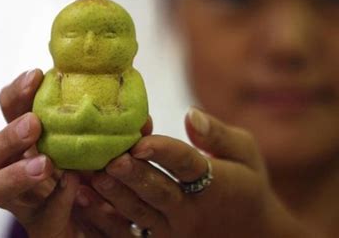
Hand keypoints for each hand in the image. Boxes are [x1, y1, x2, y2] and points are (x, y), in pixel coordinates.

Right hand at [0, 70, 145, 236]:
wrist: (104, 225)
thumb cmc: (102, 181)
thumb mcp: (113, 150)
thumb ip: (123, 135)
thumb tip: (142, 121)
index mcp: (37, 142)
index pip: (14, 113)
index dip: (17, 94)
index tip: (36, 75)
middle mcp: (22, 168)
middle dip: (10, 133)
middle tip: (34, 123)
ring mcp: (27, 200)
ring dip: (18, 173)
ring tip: (45, 164)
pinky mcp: (39, 227)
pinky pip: (38, 216)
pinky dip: (56, 201)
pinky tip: (73, 189)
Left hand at [80, 108, 306, 236]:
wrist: (251, 233)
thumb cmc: (246, 184)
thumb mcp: (245, 153)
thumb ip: (218, 134)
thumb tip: (190, 113)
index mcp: (216, 183)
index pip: (187, 164)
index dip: (164, 151)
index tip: (141, 139)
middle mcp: (193, 210)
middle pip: (159, 191)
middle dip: (133, 175)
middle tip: (110, 160)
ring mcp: (176, 231)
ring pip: (141, 214)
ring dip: (114, 197)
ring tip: (91, 178)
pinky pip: (132, 235)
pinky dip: (108, 220)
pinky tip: (87, 202)